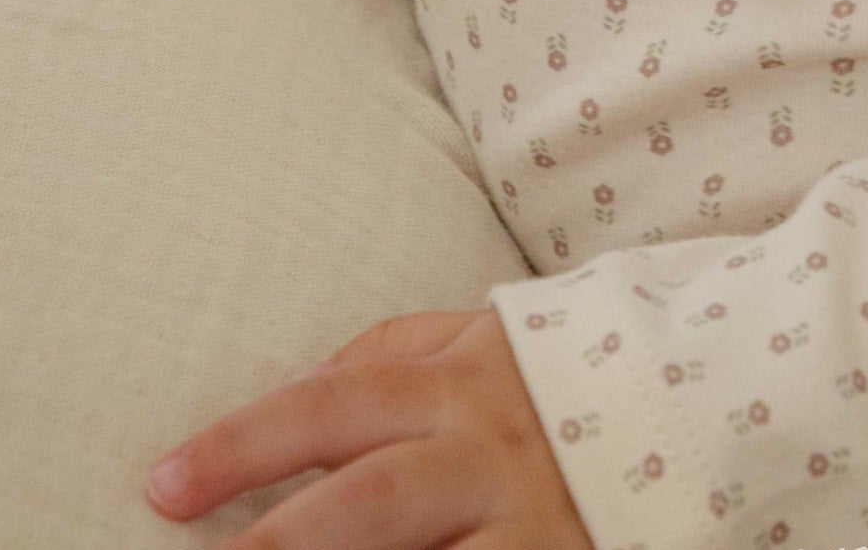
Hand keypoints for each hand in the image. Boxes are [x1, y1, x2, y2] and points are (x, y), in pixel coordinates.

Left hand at [145, 306, 596, 548]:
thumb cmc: (564, 375)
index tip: (161, 486)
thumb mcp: (483, 337)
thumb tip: (301, 383)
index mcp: (459, 379)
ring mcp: (531, 524)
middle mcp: (488, 452)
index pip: (330, 405)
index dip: (242, 445)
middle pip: (367, 503)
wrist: (706, 405)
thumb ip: (394, 352)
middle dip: (280, 544)